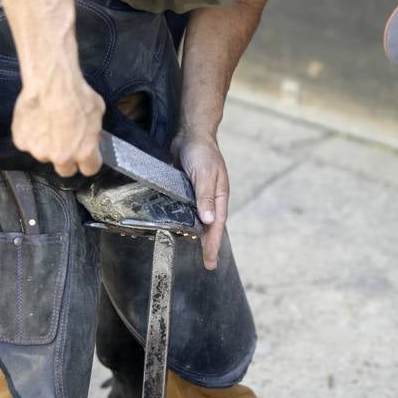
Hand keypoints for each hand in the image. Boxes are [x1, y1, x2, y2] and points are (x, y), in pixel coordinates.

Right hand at [12, 80, 104, 176]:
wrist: (51, 82)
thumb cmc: (76, 94)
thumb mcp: (97, 113)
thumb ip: (93, 132)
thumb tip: (90, 137)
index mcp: (84, 152)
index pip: (89, 170)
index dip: (89, 161)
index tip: (86, 155)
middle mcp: (61, 157)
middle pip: (65, 170)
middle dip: (67, 159)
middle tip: (65, 142)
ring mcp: (39, 151)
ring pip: (44, 155)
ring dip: (47, 145)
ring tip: (47, 124)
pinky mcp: (22, 142)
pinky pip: (28, 143)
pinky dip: (31, 135)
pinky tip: (35, 119)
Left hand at [171, 130, 228, 270]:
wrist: (191, 133)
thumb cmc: (202, 152)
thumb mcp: (205, 175)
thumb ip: (205, 197)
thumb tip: (208, 221)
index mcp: (219, 196)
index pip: (217, 226)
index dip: (214, 245)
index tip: (211, 262)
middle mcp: (210, 198)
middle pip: (210, 226)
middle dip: (208, 245)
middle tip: (208, 264)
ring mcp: (198, 194)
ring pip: (197, 219)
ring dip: (196, 234)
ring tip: (194, 251)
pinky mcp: (185, 189)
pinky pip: (186, 209)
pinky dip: (184, 220)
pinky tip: (178, 227)